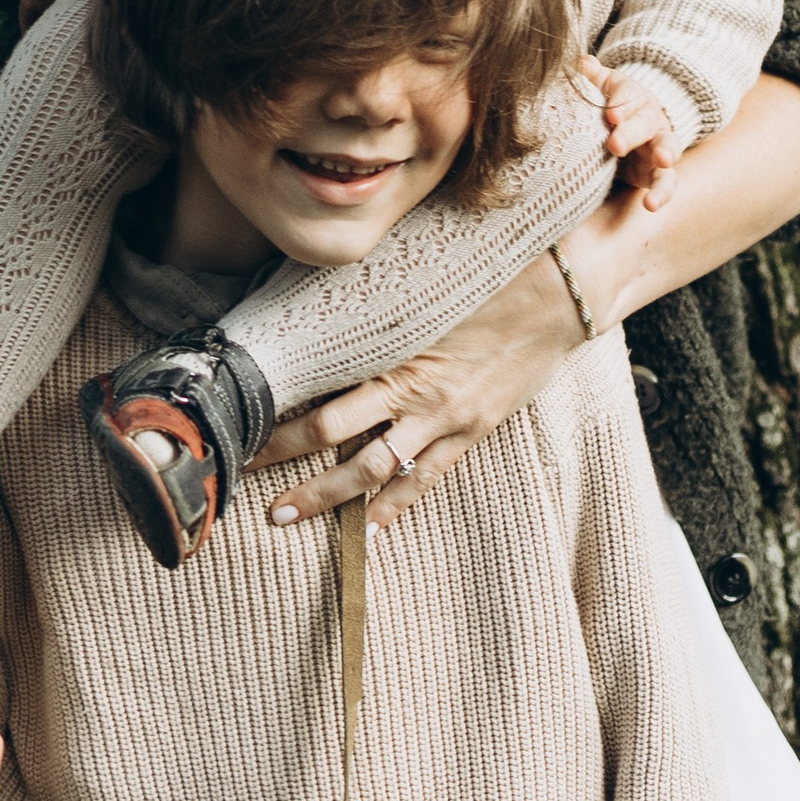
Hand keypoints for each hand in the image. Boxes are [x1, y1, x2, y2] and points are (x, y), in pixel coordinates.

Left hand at [252, 242, 586, 527]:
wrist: (562, 292)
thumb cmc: (491, 271)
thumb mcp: (422, 276)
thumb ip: (374, 292)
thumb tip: (318, 279)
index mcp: (397, 351)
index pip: (324, 396)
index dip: (280, 417)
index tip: (241, 421)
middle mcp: (416, 392)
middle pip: (334, 436)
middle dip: (283, 456)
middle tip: (237, 473)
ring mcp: (445, 418)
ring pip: (373, 470)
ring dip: (325, 495)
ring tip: (283, 515)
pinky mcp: (472, 429)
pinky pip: (427, 477)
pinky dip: (395, 506)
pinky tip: (369, 529)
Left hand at [596, 64, 693, 214]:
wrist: (634, 126)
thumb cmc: (612, 105)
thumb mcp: (604, 87)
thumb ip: (593, 76)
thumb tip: (581, 61)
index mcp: (634, 97)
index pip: (628, 96)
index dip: (620, 104)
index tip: (610, 114)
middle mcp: (650, 120)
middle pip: (644, 124)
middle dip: (631, 133)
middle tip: (615, 144)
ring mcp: (659, 146)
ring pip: (668, 149)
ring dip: (666, 155)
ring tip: (662, 161)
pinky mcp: (658, 172)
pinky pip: (666, 182)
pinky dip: (662, 194)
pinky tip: (651, 205)